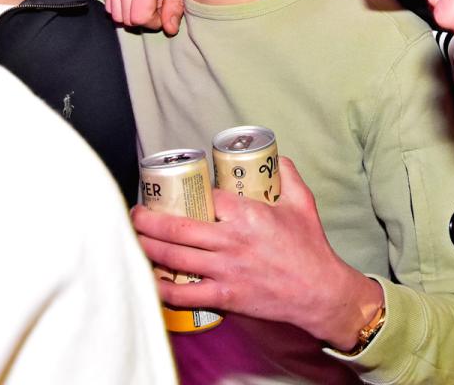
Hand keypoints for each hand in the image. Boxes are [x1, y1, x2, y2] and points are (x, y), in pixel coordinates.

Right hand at [105, 0, 184, 33]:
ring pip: (115, 14)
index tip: (166, 9)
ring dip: (133, 12)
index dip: (154, 21)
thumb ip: (175, 4)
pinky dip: (124, 5)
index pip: (139, 17)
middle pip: (126, 19)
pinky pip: (110, 3)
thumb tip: (169, 30)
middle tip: (160, 2)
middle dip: (144, 18)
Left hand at [131, 157, 383, 349]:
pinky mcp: (225, 297)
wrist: (319, 292)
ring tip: (133, 239)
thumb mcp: (302, 203)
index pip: (205, 198)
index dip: (185, 193)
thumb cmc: (311, 248)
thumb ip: (289, 175)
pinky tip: (150, 280)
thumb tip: (276, 156)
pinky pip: (185, 295)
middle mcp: (231, 242)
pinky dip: (163, 289)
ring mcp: (225, 271)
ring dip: (148, 248)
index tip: (173, 191)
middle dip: (148, 220)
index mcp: (247, 215)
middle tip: (135, 213)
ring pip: (175, 259)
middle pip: (177, 228)